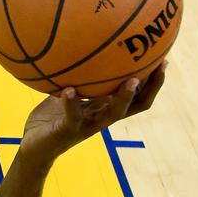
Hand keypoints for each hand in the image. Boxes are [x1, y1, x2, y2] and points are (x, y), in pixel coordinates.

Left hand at [19, 63, 166, 161]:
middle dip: (151, 86)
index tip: (163, 60)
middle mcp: (102, 118)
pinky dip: (71, 103)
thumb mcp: (66, 93)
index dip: (153, 82)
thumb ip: (75, 79)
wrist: (34, 147)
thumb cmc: (51, 119)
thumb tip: (78, 49)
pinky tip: (69, 89)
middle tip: (160, 66)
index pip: (137, 96)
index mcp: (104, 108)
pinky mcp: (68, 131)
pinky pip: (73, 116)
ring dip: (124, 97)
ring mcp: (87, 125)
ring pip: (114, 113)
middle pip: (137, 104)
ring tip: (131, 81)